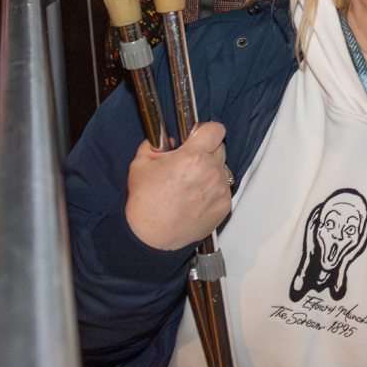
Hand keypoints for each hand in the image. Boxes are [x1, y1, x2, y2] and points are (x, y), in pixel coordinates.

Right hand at [125, 121, 232, 249]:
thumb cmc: (145, 204)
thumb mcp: (141, 163)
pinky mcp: (224, 206)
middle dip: (206, 151)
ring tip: (190, 183)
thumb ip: (157, 143)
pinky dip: (213, 190)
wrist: (150, 237)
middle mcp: (211, 172)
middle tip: (189, 162)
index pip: (216, 129)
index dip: (205, 130)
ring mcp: (220, 190)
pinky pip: (223, 189)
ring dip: (210, 171)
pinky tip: (195, 197)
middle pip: (220, 148)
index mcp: (193, 157)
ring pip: (222, 169)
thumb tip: (169, 138)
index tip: (198, 136)